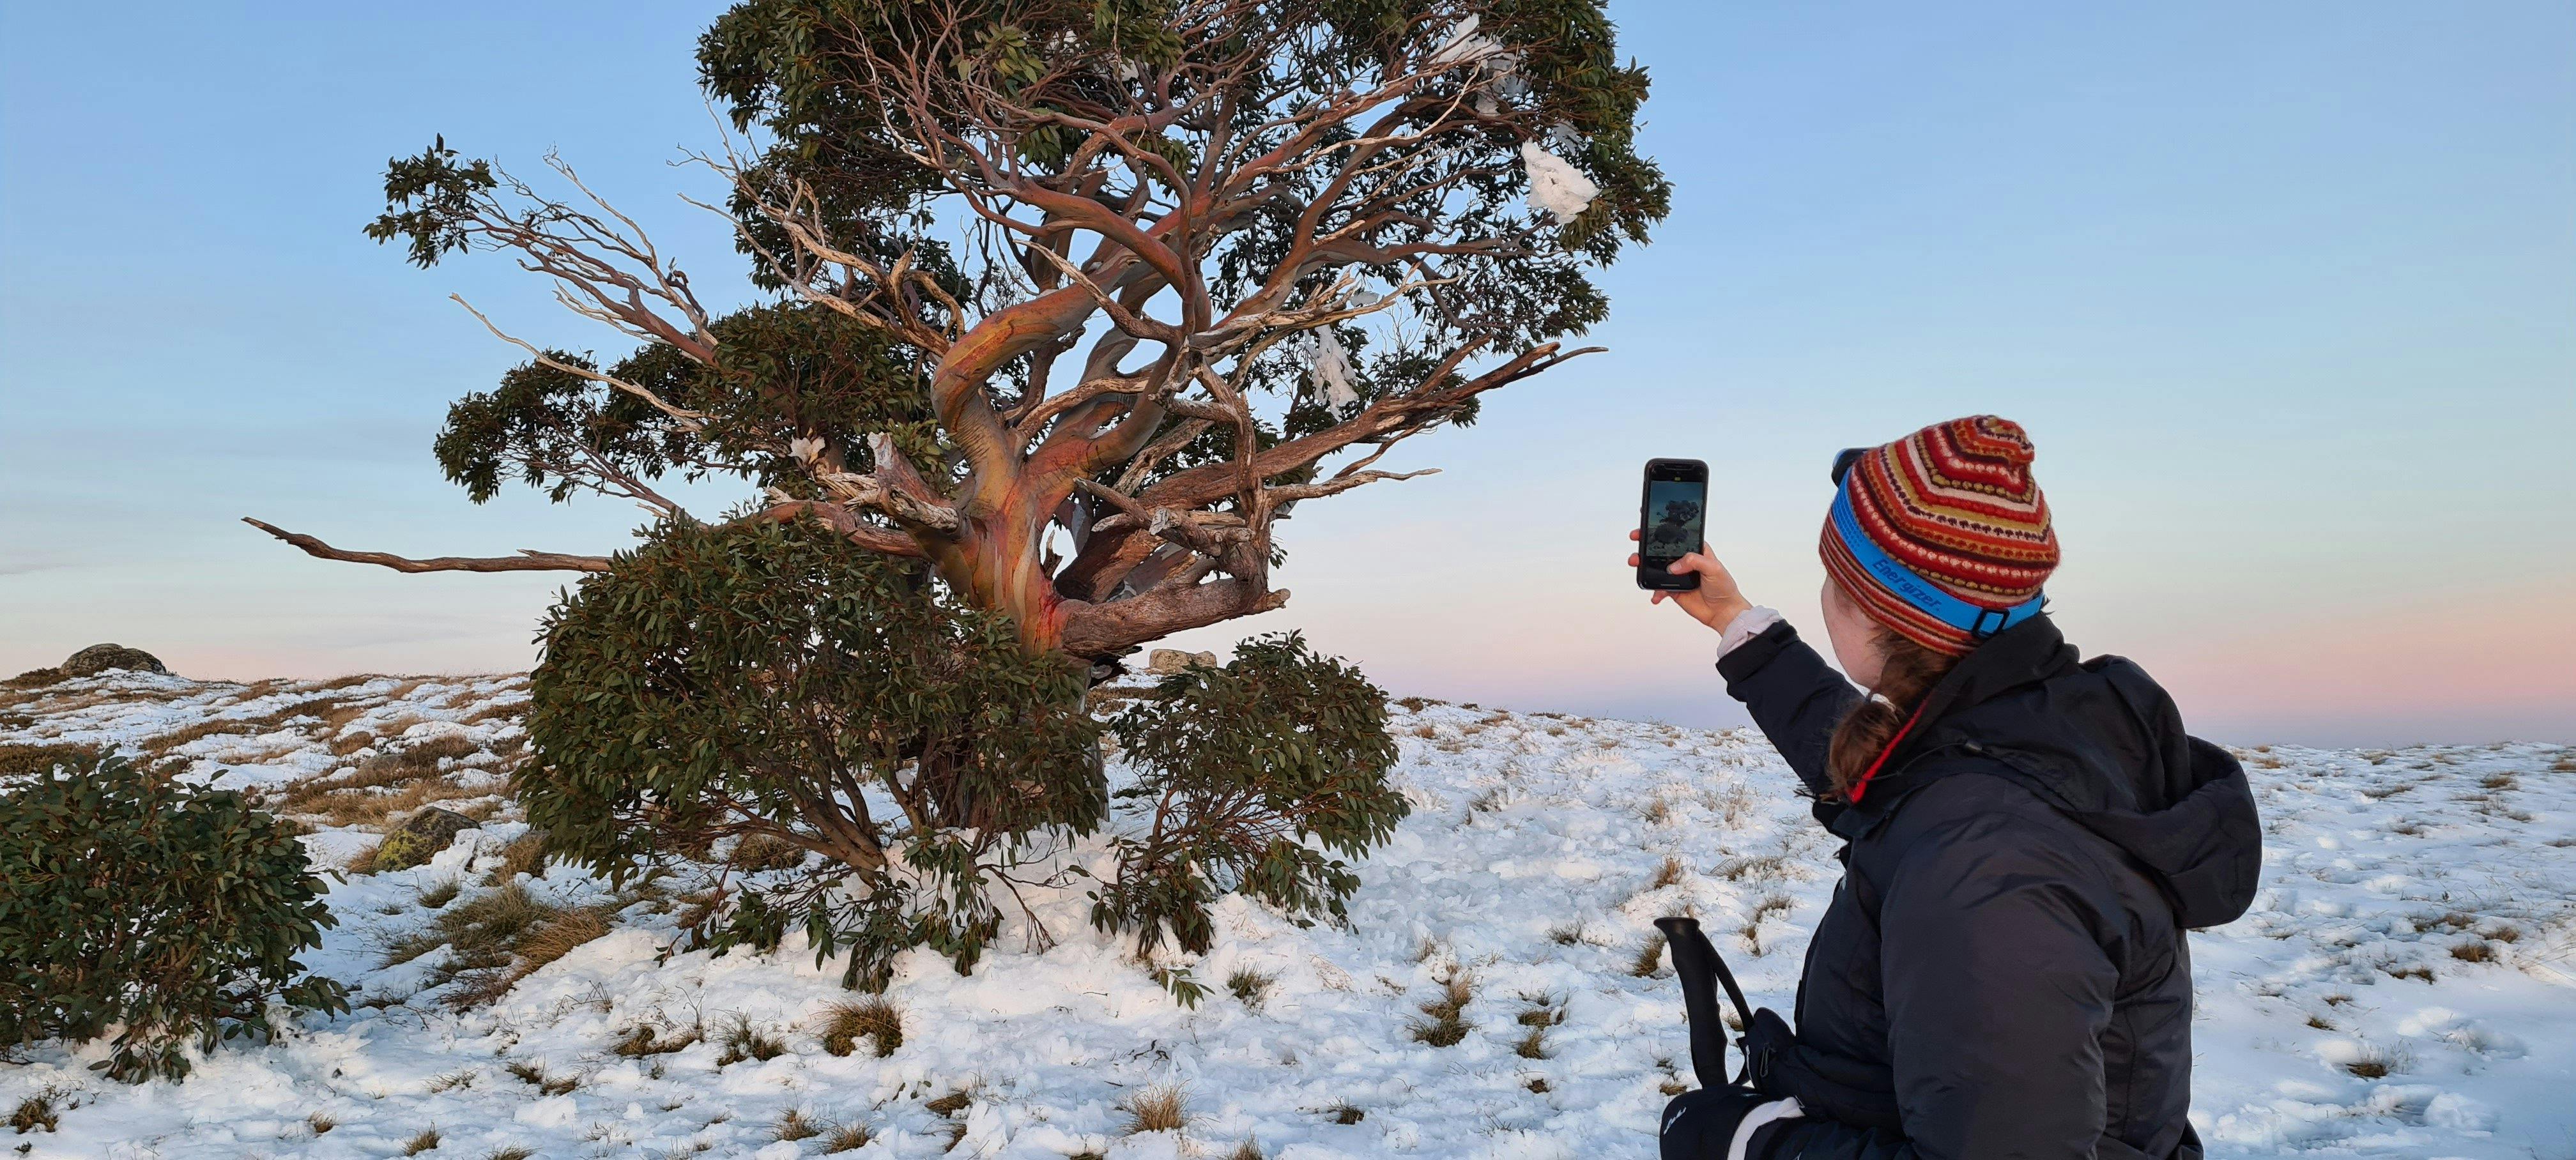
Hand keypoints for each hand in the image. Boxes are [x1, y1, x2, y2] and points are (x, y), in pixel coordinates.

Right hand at [1630, 530, 1753, 630]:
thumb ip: (1695, 561)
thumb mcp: (1714, 568)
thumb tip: (1674, 566)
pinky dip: (1655, 592)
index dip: (1663, 529)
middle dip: (1646, 544)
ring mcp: (1677, 575)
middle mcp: (1684, 561)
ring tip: (1637, 564)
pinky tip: (1656, 595)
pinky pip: (1658, 588)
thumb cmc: (1724, 587)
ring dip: (1644, 566)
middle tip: (1637, 540)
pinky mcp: (1673, 590)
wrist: (1723, 611)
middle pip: (1661, 549)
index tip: (1649, 525)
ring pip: (1655, 567)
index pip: (1677, 535)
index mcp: (1695, 550)